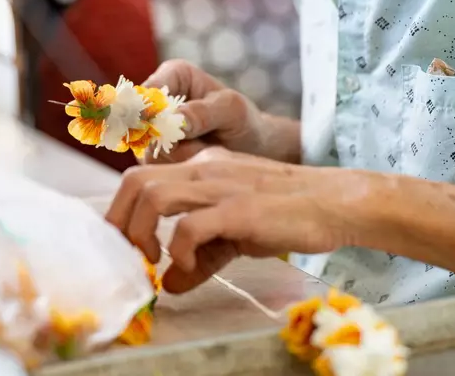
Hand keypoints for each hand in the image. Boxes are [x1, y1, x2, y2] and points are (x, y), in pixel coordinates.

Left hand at [106, 147, 370, 293]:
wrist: (334, 202)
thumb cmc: (286, 214)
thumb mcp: (234, 235)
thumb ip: (200, 257)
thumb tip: (168, 285)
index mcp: (201, 169)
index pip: (142, 178)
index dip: (122, 213)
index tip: (124, 246)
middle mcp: (204, 169)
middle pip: (136, 181)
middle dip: (119, 222)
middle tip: (130, 256)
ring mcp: (221, 185)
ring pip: (154, 194)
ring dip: (142, 233)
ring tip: (155, 260)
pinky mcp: (239, 208)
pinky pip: (189, 224)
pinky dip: (178, 248)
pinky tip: (189, 264)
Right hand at [142, 60, 299, 164]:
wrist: (250, 150)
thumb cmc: (243, 121)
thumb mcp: (232, 111)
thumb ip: (204, 112)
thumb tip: (175, 120)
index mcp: (173, 75)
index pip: (148, 91)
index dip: (154, 114)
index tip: (176, 133)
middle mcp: (156, 101)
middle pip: (142, 124)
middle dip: (170, 142)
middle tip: (201, 149)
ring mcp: (150, 130)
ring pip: (146, 149)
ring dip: (176, 160)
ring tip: (205, 156)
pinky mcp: (152, 155)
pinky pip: (153, 168)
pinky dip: (175, 172)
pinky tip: (196, 166)